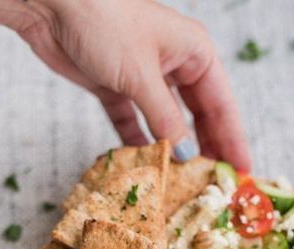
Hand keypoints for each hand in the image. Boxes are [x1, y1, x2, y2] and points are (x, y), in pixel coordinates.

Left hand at [0, 0, 250, 170]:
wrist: (51, 4)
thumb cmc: (104, 22)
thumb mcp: (142, 76)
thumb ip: (166, 120)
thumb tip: (186, 155)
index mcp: (193, 52)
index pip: (222, 105)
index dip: (233, 140)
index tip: (242, 172)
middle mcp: (174, 64)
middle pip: (198, 116)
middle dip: (206, 150)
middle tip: (215, 185)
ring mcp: (145, 77)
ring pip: (167, 123)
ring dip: (172, 151)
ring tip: (184, 184)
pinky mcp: (117, 87)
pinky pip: (134, 123)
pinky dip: (138, 143)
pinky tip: (147, 167)